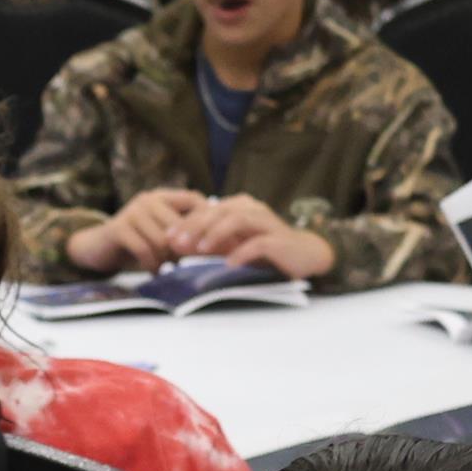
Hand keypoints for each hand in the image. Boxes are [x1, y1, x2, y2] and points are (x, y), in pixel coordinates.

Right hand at [65, 189, 203, 274]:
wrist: (97, 247)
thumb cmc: (136, 243)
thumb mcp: (161, 234)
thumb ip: (183, 235)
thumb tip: (221, 245)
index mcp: (162, 196)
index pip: (194, 199)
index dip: (208, 218)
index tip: (215, 241)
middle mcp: (149, 199)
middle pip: (180, 224)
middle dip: (186, 248)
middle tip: (186, 264)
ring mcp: (133, 212)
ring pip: (163, 241)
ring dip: (166, 259)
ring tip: (166, 268)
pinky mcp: (119, 228)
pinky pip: (145, 250)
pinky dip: (152, 265)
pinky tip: (153, 272)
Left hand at [164, 193, 334, 278]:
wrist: (304, 254)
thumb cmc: (264, 250)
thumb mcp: (230, 246)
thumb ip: (207, 244)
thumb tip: (176, 247)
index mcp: (237, 207)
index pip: (207, 210)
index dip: (186, 222)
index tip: (167, 238)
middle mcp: (251, 209)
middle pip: (218, 211)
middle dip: (195, 226)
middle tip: (177, 242)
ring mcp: (266, 222)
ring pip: (237, 219)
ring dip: (216, 233)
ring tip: (199, 249)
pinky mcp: (279, 240)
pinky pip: (259, 242)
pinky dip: (242, 252)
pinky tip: (229, 263)